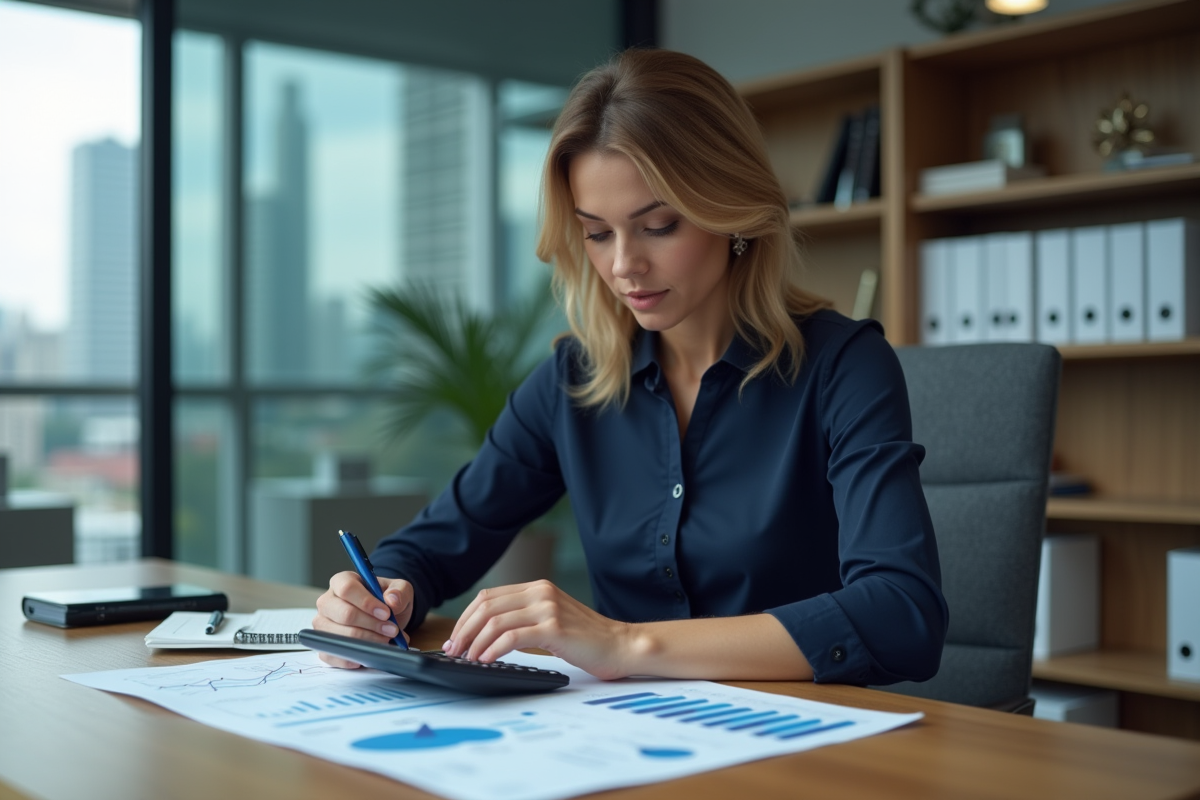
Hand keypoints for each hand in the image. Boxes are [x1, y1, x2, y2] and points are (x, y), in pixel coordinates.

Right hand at [312, 571, 412, 667]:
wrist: (384, 617)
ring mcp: (322, 624)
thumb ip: (399, 591)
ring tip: (386, 641)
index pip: (347, 589)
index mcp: (342, 581)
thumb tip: (392, 600)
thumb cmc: (386, 600)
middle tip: (391, 630)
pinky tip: (368, 654)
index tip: (387, 613)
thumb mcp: (400, 589)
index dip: (367, 602)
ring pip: (339, 636)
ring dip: (366, 642)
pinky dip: (352, 658)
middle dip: (371, 625)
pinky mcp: (323, 644)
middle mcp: (327, 602)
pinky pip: (332, 654)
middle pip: (344, 614)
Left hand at [443, 580, 630, 679]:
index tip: (455, 639)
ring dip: (474, 642)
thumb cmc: (586, 639)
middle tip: (454, 651)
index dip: (465, 618)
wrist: (621, 645)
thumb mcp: (551, 619)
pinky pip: (511, 637)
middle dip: (463, 630)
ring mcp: (548, 608)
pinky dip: (492, 649)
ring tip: (468, 659)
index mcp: (537, 588)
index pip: (487, 597)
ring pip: (495, 622)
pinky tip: (486, 660)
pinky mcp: (554, 628)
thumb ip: (524, 618)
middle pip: (486, 607)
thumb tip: (484, 635)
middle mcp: (541, 593)